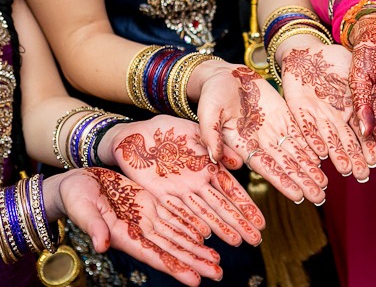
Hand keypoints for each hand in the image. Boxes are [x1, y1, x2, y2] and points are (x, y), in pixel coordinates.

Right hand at [50, 168, 221, 285]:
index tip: (195, 281)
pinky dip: (190, 227)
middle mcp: (139, 231)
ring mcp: (147, 219)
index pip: (155, 255)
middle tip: (218, 273)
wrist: (77, 181)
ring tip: (216, 260)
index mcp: (124, 236)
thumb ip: (94, 227)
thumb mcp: (82, 209)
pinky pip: (175, 217)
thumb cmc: (74, 196)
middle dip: (195, 262)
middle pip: (172, 250)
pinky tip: (205, 235)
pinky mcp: (150, 204)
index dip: (176, 267)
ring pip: (177, 236)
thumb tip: (101, 246)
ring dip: (197, 249)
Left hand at [102, 116, 264, 245]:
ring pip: (203, 213)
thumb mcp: (194, 132)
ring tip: (236, 243)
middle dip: (239, 224)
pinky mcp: (160, 196)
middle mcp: (198, 183)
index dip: (246, 206)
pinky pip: (178, 212)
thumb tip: (239, 162)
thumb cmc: (166, 129)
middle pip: (222, 207)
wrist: (133, 136)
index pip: (232, 190)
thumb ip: (215, 145)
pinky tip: (204, 237)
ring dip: (220, 229)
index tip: (261, 221)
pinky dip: (191, 224)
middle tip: (256, 240)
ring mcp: (180, 191)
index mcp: (209, 167)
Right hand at [192, 61, 326, 204]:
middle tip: (319, 196)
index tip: (297, 196)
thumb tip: (214, 157)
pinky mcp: (284, 116)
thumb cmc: (212, 94)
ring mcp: (274, 129)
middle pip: (285, 165)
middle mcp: (261, 142)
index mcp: (243, 145)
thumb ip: (211, 134)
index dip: (282, 181)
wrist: (225, 75)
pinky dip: (311, 145)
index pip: (266, 167)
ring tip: (325, 183)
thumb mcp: (208, 112)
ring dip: (310, 168)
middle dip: (302, 180)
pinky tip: (323, 158)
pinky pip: (300, 134)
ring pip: (296, 152)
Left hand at [279, 34, 375, 181]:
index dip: (368, 148)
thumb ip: (363, 95)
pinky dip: (314, 138)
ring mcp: (319, 114)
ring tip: (344, 169)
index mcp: (353, 109)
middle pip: (346, 141)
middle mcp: (336, 116)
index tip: (374, 162)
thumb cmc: (336, 60)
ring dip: (336, 154)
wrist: (309, 50)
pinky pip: (306, 126)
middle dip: (353, 158)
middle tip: (361, 176)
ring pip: (328, 137)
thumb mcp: (356, 73)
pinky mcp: (299, 109)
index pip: (363, 132)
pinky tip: (320, 152)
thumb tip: (373, 118)